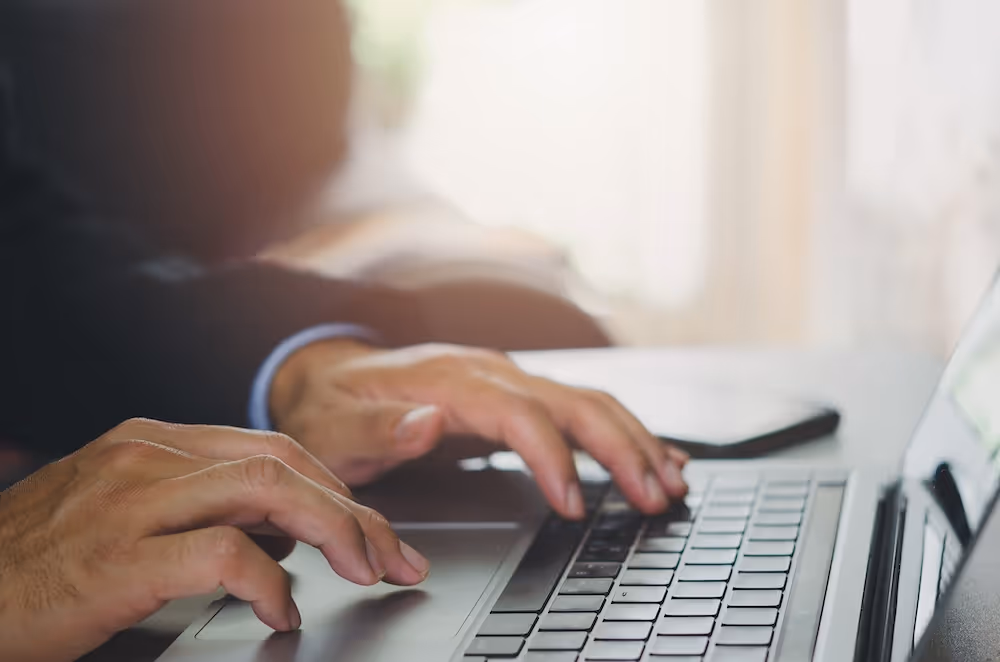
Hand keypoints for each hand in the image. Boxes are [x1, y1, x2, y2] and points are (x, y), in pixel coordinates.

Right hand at [0, 419, 428, 661]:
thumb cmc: (40, 562)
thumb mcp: (126, 515)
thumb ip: (205, 509)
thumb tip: (284, 532)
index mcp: (155, 442)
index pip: (274, 449)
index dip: (336, 489)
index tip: (376, 530)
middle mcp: (148, 456)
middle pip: (284, 463)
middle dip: (354, 509)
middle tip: (394, 556)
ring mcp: (131, 500)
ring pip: (266, 490)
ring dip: (333, 531)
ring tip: (363, 571)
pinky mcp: (118, 557)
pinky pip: (223, 555)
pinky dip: (270, 584)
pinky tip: (281, 612)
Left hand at [271, 341, 688, 518]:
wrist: (329, 375)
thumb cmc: (332, 407)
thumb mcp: (333, 425)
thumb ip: (377, 428)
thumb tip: (428, 423)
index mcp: (448, 379)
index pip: (519, 412)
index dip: (553, 458)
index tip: (575, 506)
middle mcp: (487, 371)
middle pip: (572, 401)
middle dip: (621, 448)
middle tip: (655, 496)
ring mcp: (506, 378)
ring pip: (586, 402)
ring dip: (633, 440)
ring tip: (670, 481)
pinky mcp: (515, 393)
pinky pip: (578, 407)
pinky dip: (619, 432)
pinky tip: (652, 453)